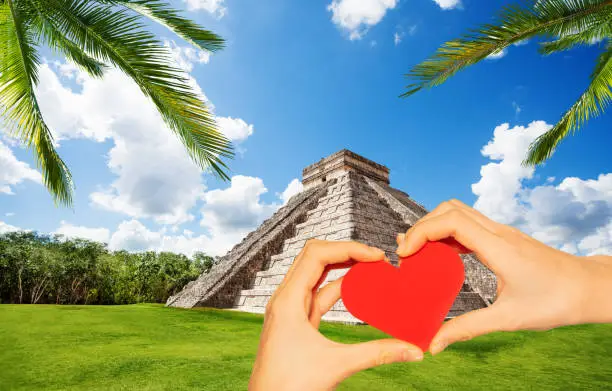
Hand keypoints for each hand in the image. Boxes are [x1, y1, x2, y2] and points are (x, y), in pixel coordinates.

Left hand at [249, 240, 423, 390]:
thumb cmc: (289, 387)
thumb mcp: (337, 365)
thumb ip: (377, 354)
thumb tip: (414, 350)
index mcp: (287, 300)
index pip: (317, 254)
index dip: (349, 248)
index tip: (377, 256)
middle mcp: (285, 299)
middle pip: (315, 257)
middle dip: (347, 252)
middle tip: (377, 258)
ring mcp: (290, 310)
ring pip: (317, 276)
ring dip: (344, 268)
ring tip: (372, 269)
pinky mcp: (297, 322)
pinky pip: (319, 295)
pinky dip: (340, 289)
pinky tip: (359, 291)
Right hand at [396, 199, 611, 354]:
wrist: (591, 289)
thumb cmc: (557, 301)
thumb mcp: (508, 319)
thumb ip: (467, 329)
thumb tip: (434, 344)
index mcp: (498, 247)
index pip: (450, 221)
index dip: (421, 232)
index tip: (406, 254)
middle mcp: (498, 232)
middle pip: (448, 208)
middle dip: (421, 226)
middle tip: (408, 254)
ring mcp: (502, 232)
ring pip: (458, 212)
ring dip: (434, 226)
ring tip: (419, 252)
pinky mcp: (504, 238)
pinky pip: (469, 224)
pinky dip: (448, 232)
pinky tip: (442, 254)